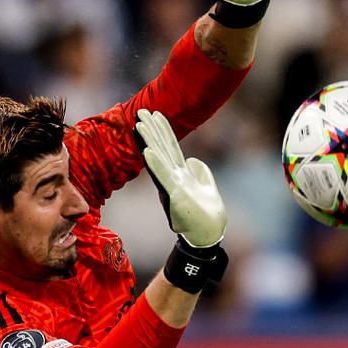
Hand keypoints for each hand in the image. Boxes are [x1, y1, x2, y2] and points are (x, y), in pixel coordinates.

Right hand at [135, 109, 225, 248]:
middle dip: (152, 130)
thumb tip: (192, 160)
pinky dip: (155, 164)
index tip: (155, 113)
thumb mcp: (206, 187)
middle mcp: (173, 179)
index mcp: (181, 176)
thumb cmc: (207, 216)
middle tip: (140, 111)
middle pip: (161, 149)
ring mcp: (172, 187)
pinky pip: (163, 177)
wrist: (208, 236)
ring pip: (159, 160)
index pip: (171, 148)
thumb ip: (200, 172)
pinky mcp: (175, 197)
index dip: (163, 130)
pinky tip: (147, 151)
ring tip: (139, 124)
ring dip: (148, 141)